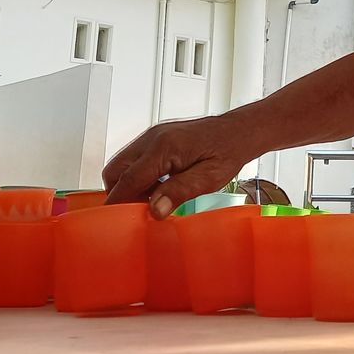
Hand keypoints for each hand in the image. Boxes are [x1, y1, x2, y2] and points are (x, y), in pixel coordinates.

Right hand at [102, 115, 245, 217]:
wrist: (238, 131)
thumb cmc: (228, 151)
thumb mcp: (209, 178)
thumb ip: (179, 192)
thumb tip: (154, 211)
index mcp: (164, 147)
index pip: (127, 180)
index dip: (119, 203)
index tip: (116, 223)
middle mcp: (152, 138)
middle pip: (115, 170)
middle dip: (119, 193)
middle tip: (139, 211)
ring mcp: (153, 136)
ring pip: (122, 164)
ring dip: (129, 185)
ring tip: (153, 199)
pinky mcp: (157, 138)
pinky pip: (135, 160)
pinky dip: (138, 176)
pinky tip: (159, 186)